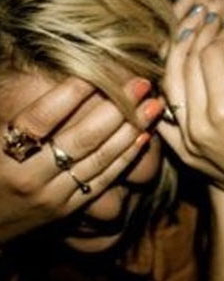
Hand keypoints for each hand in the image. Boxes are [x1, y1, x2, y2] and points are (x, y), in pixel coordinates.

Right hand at [0, 76, 163, 241]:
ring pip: (97, 159)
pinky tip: (143, 137)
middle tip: (142, 83)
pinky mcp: (66, 209)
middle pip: (80, 138)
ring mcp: (50, 195)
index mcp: (0, 151)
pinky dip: (124, 158)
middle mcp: (28, 175)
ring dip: (130, 130)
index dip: (70, 94)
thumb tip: (37, 71)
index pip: (41, 119)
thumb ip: (12, 110)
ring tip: (152, 106)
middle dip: (116, 108)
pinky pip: (101, 181)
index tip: (96, 72)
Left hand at [159, 0, 223, 207]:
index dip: (221, 33)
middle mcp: (200, 127)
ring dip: (177, 55)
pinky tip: (173, 71)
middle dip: (195, 34)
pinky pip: (164, 115)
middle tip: (205, 15)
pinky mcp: (186, 154)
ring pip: (169, 85)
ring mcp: (189, 143)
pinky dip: (166, 89)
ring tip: (187, 32)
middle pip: (185, 65)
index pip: (210, 55)